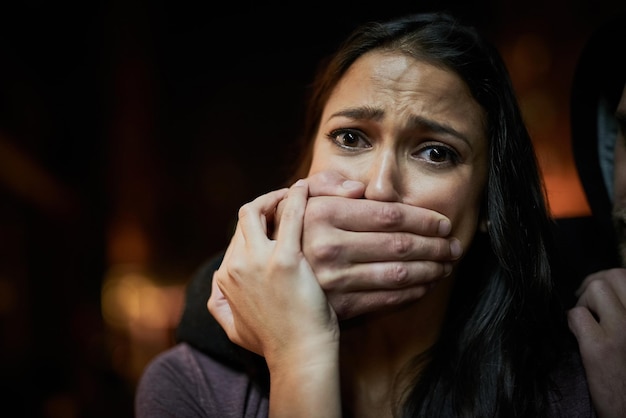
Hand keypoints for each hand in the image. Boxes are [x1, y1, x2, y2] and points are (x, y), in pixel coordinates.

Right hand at [209, 180, 341, 415]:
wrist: (299, 357)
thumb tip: (214, 293)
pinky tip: (305, 188)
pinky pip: (289, 215)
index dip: (257, 225)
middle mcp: (236, 266)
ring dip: (275, 196)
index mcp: (225, 279)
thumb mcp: (234, 329)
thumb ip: (221, 308)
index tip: (275, 219)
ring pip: (256, 211)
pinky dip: (295, 196)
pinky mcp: (284, 260)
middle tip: (284, 200)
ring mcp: (258, 261)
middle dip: (263, 205)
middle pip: (244, 219)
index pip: (237, 237)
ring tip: (295, 192)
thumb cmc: (275, 344)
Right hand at [276, 170, 461, 319]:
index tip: (443, 223)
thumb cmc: (293, 235)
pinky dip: (413, 293)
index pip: (389, 214)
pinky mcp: (339, 306)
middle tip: (454, 246)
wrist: (271, 287)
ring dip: (431, 269)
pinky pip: (387, 299)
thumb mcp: (300, 201)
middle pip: (400, 244)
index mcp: (321, 214)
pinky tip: (426, 285)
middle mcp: (326, 246)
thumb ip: (326, 184)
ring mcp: (333, 279)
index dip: (424, 218)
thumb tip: (361, 189)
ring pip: (399, 273)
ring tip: (447, 265)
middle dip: (436, 245)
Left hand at [568, 268, 625, 417]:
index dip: (609, 278)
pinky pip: (577, 315)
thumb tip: (606, 289)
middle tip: (585, 300)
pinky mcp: (601, 348)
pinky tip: (579, 337)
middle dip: (594, 283)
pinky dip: (572, 322)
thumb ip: (625, 312)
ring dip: (585, 302)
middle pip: (614, 275)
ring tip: (587, 322)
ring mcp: (625, 331)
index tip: (599, 288)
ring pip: (596, 289)